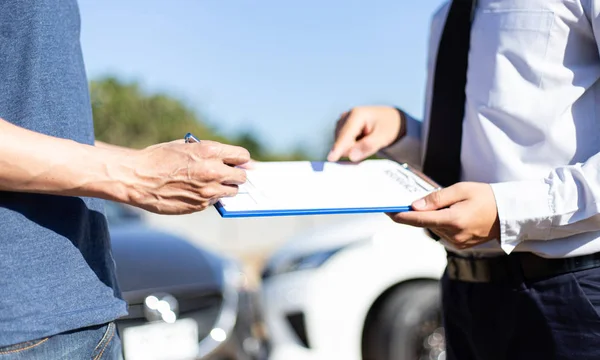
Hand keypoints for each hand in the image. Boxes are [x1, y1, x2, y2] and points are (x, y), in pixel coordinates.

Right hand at [119, 140, 249, 214]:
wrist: (137, 178)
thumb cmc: (158, 158)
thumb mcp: (185, 146)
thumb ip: (209, 152)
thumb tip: (229, 158)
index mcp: (209, 151)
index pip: (242, 156)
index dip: (242, 160)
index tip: (240, 163)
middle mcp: (213, 171)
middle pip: (241, 177)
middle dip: (236, 175)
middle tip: (227, 175)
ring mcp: (208, 191)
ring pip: (232, 192)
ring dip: (225, 188)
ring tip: (210, 183)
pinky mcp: (200, 205)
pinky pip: (215, 202)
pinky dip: (210, 197)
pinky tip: (194, 191)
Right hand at [327, 106, 402, 161]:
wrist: (388, 119)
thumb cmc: (387, 127)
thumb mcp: (383, 137)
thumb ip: (368, 146)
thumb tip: (351, 156)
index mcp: (356, 114)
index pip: (345, 135)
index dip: (338, 148)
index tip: (330, 159)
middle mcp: (345, 116)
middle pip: (342, 142)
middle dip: (353, 149)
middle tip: (371, 144)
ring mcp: (341, 122)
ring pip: (340, 144)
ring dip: (352, 148)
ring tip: (366, 140)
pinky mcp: (340, 128)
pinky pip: (341, 144)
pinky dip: (350, 146)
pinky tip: (360, 140)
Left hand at [387, 182, 499, 248]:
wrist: (510, 213)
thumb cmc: (486, 197)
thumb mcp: (461, 190)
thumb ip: (436, 198)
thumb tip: (415, 206)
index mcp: (453, 220)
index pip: (419, 220)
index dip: (401, 216)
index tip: (387, 211)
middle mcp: (453, 235)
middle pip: (425, 224)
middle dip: (417, 212)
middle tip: (412, 199)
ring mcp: (457, 242)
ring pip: (432, 228)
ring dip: (430, 217)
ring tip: (440, 204)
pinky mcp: (460, 245)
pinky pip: (442, 232)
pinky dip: (440, 222)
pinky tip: (449, 213)